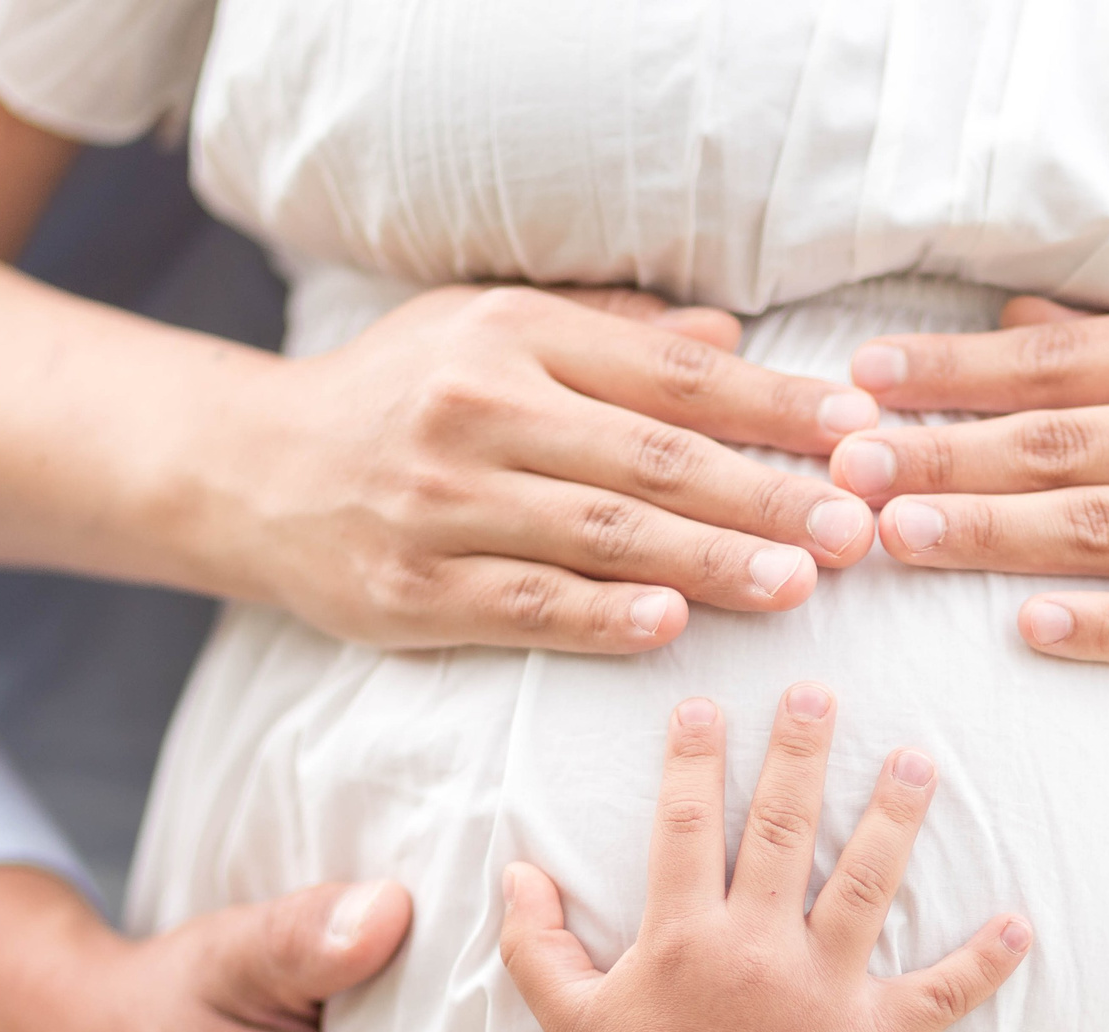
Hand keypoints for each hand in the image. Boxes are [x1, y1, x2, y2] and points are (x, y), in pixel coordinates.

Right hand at [207, 285, 883, 650]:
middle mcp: (480, 409)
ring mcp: (443, 503)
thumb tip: (731, 340)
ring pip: (602, 534)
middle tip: (856, 528)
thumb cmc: (399, 395)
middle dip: (767, 494)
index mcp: (515, 333)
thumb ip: (613, 333)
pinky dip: (606, 617)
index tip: (860, 436)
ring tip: (800, 584)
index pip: (674, 375)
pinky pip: (528, 606)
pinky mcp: (412, 588)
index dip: (777, 407)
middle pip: (653, 456)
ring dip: (711, 563)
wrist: (248, 470)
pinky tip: (677, 626)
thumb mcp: (491, 328)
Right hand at [499, 684, 1031, 1031]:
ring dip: (895, 818)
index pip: (690, 824)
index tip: (707, 703)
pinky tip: (1020, 922)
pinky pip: (937, 995)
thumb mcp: (564, 1014)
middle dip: (803, 753)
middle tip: (821, 692)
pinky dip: (982, 962)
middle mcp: (757, 950)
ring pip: (867, 885)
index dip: (696, 759)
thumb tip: (515, 867)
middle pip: (786, 830)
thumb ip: (535, 938)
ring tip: (919, 761)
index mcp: (684, 936)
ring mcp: (822, 992)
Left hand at [827, 295, 1108, 675]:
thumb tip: (1009, 330)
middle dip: (945, 453)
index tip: (863, 381)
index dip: (956, 373)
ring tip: (896, 536)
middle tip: (848, 465)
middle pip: (1067, 446)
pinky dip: (1103, 626)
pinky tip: (1025, 627)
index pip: (1066, 364)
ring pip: (1106, 531)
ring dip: (991, 535)